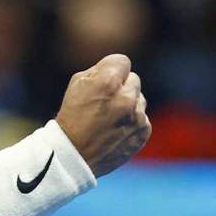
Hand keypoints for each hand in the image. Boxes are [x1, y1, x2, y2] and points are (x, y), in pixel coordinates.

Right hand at [55, 54, 150, 176]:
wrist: (75, 154)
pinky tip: (116, 129)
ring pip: (140, 99)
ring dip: (128, 104)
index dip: (112, 69)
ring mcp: (137, 116)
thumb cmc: (72, 115)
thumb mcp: (77, 83)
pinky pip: (143, 118)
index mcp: (108, 81)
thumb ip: (100, 70)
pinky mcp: (143, 132)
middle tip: (105, 100)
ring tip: (110, 117)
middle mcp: (126, 97)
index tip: (104, 80)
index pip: (123, 61)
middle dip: (122, 86)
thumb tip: (118, 69)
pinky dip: (132, 121)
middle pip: (134, 79)